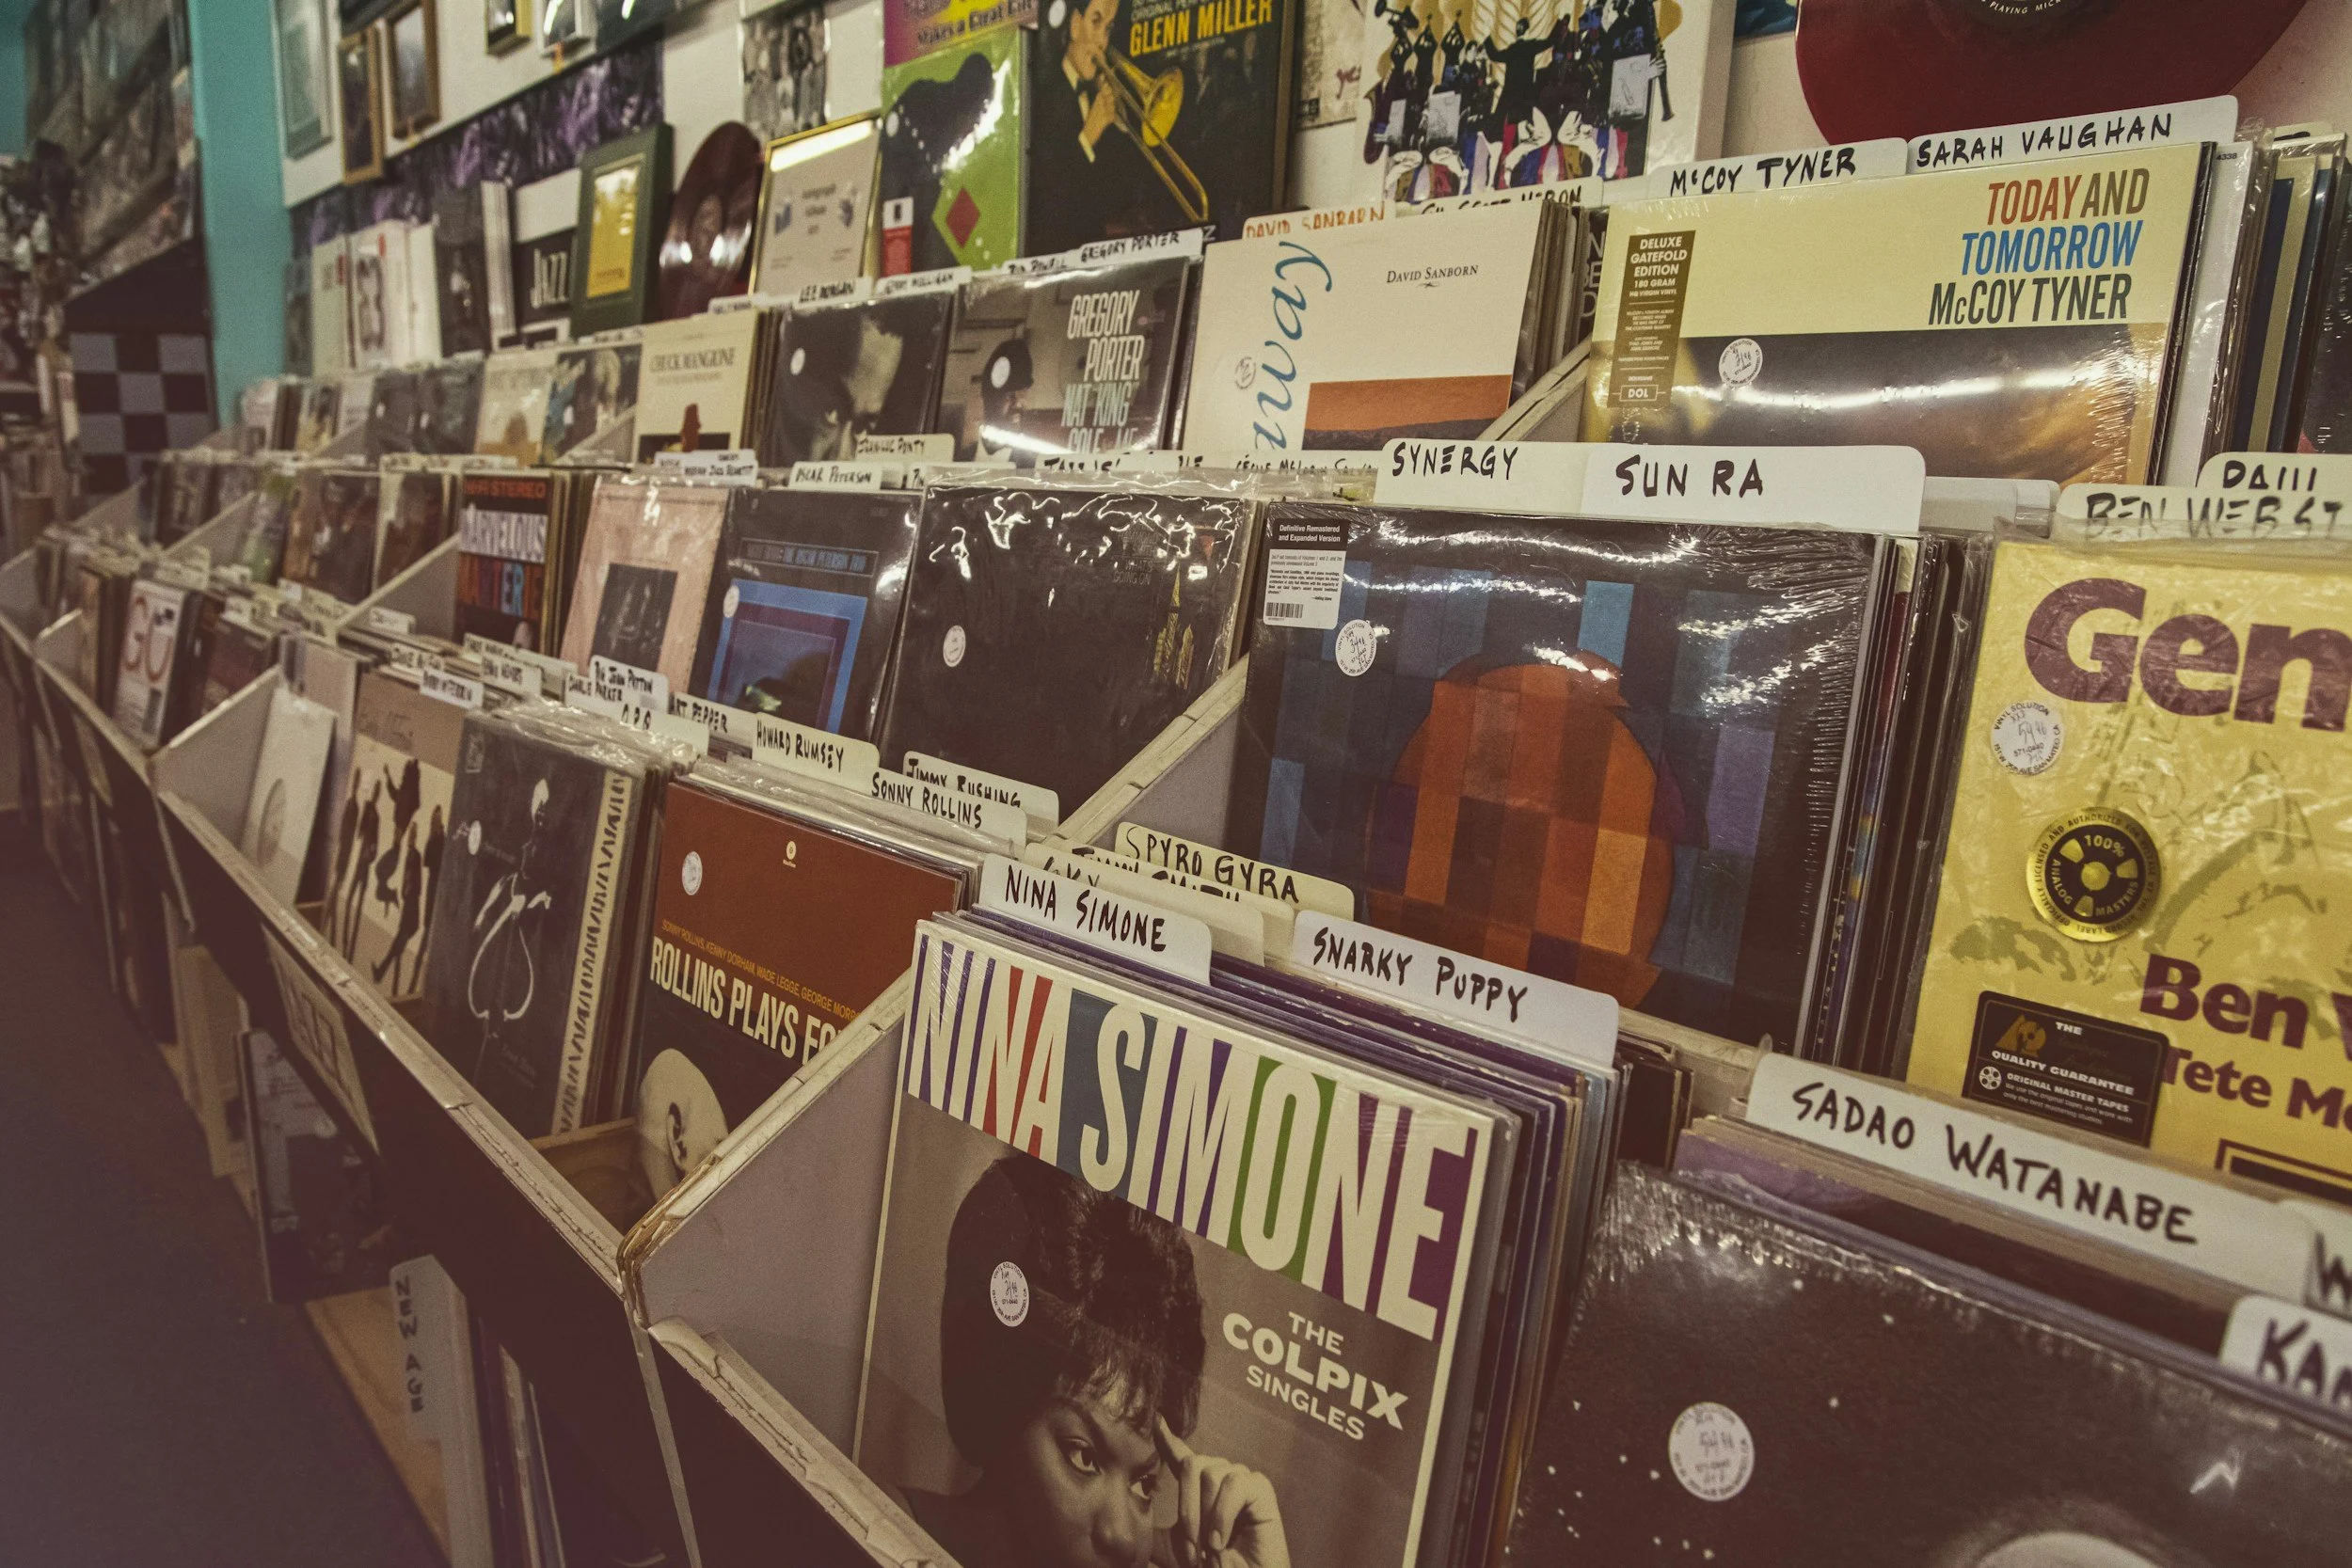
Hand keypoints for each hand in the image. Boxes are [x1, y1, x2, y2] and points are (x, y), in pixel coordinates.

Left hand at [1158, 1419, 1288, 1567]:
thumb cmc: (1214, 1564)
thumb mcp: (1177, 1550)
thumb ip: (1155, 1534)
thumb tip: (1127, 1525)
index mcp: (1200, 1487)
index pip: (1182, 1456)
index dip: (1168, 1439)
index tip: (1155, 1421)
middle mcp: (1221, 1475)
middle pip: (1193, 1464)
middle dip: (1187, 1510)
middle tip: (1193, 1547)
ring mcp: (1241, 1478)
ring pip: (1210, 1476)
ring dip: (1205, 1518)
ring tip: (1211, 1547)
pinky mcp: (1260, 1487)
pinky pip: (1233, 1485)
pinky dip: (1222, 1516)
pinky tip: (1221, 1541)